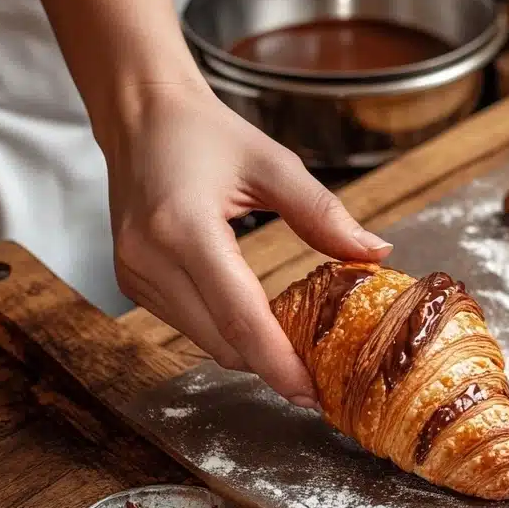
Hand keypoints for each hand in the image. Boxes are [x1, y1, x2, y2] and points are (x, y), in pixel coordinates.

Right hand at [103, 80, 391, 406]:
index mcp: (183, 229)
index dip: (278, 362)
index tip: (313, 392)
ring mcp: (135, 275)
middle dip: (271, 365)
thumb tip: (376, 253)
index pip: (238, 316)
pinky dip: (226, 331)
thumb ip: (323, 213)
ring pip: (205, 341)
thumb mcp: (273, 164)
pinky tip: (259, 321)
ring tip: (298, 350)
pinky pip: (189, 325)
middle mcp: (150, 260)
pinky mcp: (132, 282)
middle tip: (322, 377)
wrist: (141, 115)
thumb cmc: (206, 133)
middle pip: (221, 341)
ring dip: (250, 351)